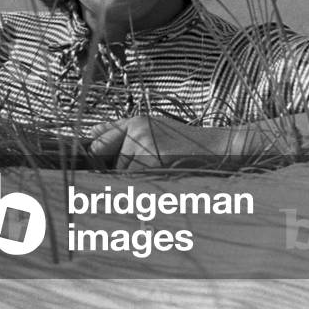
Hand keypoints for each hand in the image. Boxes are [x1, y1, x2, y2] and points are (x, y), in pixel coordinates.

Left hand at [87, 115, 244, 170]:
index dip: (93, 154)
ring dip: (132, 181)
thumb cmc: (186, 143)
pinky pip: (134, 181)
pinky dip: (142, 186)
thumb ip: (125, 133)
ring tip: (158, 174)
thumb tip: (93, 136)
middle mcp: (135, 128)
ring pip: (121, 173)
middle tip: (134, 177)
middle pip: (106, 159)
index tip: (90, 164)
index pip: (100, 137)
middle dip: (114, 172)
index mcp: (135, 121)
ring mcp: (142, 142)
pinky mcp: (152, 158)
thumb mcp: (155, 130)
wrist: (217, 147)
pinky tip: (160, 179)